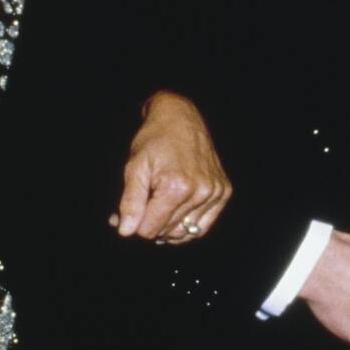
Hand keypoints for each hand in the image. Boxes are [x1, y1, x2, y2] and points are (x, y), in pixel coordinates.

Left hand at [111, 91, 232, 242]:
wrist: (180, 117)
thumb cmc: (154, 140)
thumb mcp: (134, 167)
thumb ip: (130, 201)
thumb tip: (126, 231)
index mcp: (177, 186)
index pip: (150, 229)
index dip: (134, 224)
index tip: (127, 212)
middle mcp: (201, 191)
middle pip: (167, 231)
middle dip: (149, 224)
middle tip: (138, 208)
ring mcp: (215, 193)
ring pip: (184, 232)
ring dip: (167, 226)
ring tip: (156, 207)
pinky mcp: (223, 192)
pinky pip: (202, 226)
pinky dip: (186, 226)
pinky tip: (174, 214)